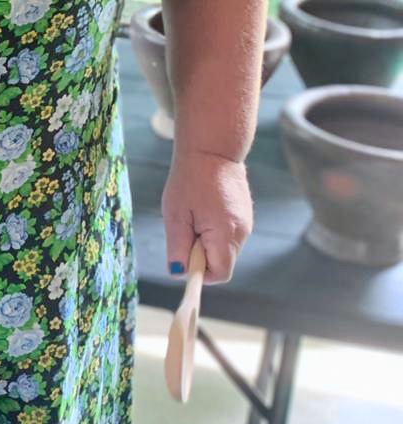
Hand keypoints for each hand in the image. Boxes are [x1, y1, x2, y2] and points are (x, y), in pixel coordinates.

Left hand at [161, 148, 252, 283]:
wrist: (212, 150)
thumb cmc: (190, 180)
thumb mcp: (176, 216)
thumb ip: (178, 248)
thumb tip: (178, 273)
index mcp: (226, 233)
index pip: (220, 274)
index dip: (200, 273)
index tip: (184, 258)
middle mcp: (242, 232)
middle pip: (223, 263)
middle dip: (202, 255)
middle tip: (186, 229)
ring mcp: (246, 223)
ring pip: (225, 249)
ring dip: (207, 242)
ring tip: (195, 216)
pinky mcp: (245, 216)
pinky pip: (228, 235)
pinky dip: (214, 232)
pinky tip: (204, 210)